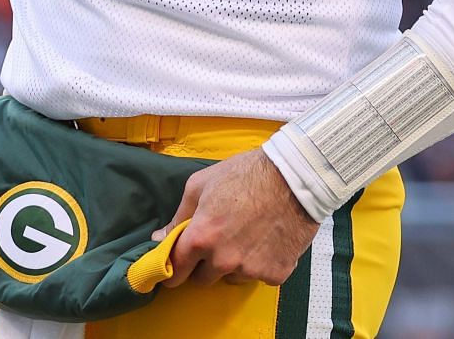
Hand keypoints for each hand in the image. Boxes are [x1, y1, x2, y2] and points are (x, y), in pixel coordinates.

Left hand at [156, 149, 318, 287]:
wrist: (294, 177)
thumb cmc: (244, 174)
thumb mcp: (201, 184)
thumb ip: (179, 216)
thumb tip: (160, 238)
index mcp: (201, 238)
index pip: (175, 270)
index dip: (172, 269)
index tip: (174, 268)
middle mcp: (223, 260)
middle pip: (202, 279)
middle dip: (204, 265)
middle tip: (217, 242)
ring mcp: (250, 270)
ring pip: (232, 277)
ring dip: (234, 264)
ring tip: (247, 235)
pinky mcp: (276, 274)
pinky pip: (259, 276)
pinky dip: (261, 263)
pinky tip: (267, 240)